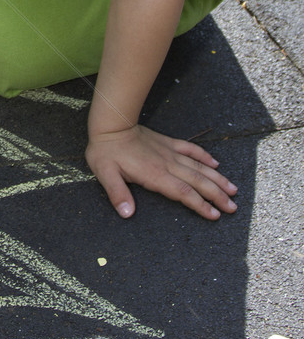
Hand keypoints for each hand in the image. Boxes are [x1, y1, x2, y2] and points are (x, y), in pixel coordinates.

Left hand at [85, 125, 237, 220]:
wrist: (111, 124)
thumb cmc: (106, 151)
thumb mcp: (105, 174)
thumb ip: (117, 194)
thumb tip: (126, 214)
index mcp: (155, 174)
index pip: (183, 193)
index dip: (200, 205)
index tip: (215, 215)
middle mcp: (168, 164)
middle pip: (198, 181)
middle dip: (217, 195)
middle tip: (234, 207)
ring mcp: (170, 152)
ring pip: (199, 167)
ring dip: (217, 179)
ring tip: (233, 189)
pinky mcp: (168, 143)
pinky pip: (190, 149)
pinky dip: (204, 156)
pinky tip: (215, 164)